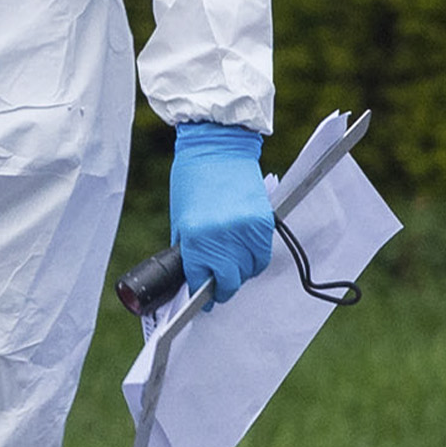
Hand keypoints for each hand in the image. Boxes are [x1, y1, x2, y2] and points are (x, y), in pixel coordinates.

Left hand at [169, 122, 273, 307]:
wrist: (217, 146)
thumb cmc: (194, 179)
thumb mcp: (182, 220)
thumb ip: (191, 250)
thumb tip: (197, 276)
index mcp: (195, 238)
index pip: (202, 281)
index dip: (202, 293)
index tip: (203, 300)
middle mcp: (222, 238)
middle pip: (229, 282)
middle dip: (223, 288)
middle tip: (219, 287)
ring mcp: (245, 231)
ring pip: (249, 271)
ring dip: (241, 271)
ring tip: (234, 262)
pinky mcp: (263, 222)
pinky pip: (262, 255)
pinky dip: (255, 258)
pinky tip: (246, 251)